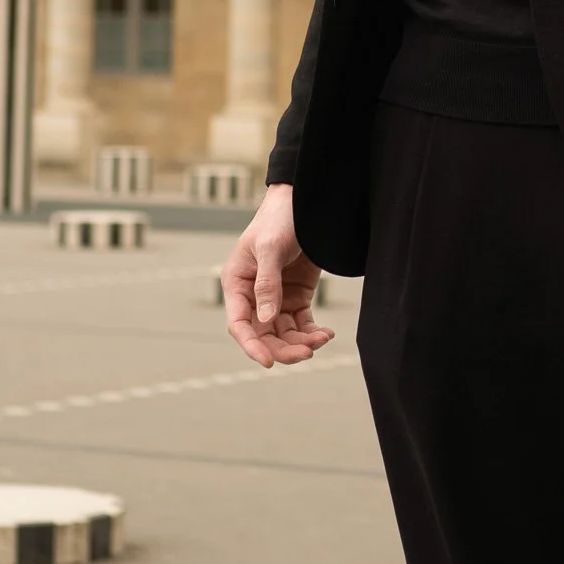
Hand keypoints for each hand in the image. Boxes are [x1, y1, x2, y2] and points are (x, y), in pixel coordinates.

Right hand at [222, 184, 334, 368]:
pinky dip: (312, 332)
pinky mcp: (297, 295)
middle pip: (263, 335)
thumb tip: (265, 321)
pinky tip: (326, 334)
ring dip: (301, 342)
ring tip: (321, 340)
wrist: (305, 202)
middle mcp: (254, 295)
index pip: (239, 324)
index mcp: (237, 283)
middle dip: (283, 348)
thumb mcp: (270, 248)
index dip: (251, 346)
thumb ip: (267, 284)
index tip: (268, 362)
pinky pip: (302, 323)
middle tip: (307, 353)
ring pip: (284, 333)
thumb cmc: (279, 219)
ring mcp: (276, 297)